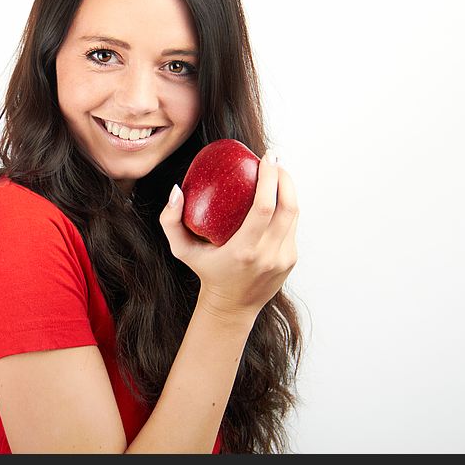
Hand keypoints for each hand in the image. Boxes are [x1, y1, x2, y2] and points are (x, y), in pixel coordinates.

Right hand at [159, 150, 298, 318]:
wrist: (231, 306)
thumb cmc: (206, 271)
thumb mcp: (181, 250)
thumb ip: (170, 221)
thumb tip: (176, 190)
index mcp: (244, 251)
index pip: (265, 207)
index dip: (270, 179)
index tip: (266, 159)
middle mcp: (268, 255)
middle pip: (288, 207)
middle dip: (284, 178)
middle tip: (273, 160)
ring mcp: (282, 259)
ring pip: (294, 215)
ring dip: (288, 190)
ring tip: (277, 173)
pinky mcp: (290, 260)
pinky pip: (291, 226)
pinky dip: (286, 207)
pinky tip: (277, 195)